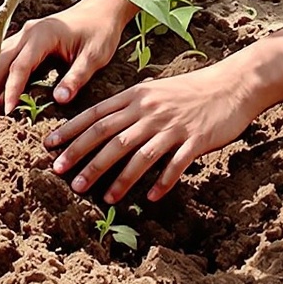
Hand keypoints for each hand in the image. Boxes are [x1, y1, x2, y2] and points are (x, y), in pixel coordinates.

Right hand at [0, 0, 129, 110]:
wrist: (101, 10)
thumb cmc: (100, 31)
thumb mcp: (94, 57)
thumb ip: (76, 78)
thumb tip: (59, 100)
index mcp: (42, 35)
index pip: (20, 66)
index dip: (11, 90)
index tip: (5, 112)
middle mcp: (27, 32)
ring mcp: (23, 34)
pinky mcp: (24, 40)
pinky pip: (2, 57)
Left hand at [42, 61, 259, 203]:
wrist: (232, 85)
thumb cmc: (190, 91)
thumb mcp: (154, 91)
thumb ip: (128, 106)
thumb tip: (101, 125)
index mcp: (136, 97)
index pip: (96, 115)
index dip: (71, 132)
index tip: (50, 147)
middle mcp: (150, 111)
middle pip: (109, 136)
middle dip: (83, 158)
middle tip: (62, 175)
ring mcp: (172, 126)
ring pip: (138, 155)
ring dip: (118, 178)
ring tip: (102, 197)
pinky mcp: (195, 140)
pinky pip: (174, 165)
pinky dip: (160, 183)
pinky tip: (149, 198)